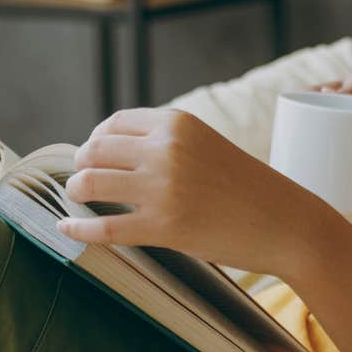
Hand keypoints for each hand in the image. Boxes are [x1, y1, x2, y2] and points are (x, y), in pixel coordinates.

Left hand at [59, 107, 339, 279]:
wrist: (286, 223)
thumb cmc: (248, 188)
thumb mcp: (207, 146)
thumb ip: (167, 143)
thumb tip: (114, 152)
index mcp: (177, 123)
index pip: (114, 123)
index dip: (96, 140)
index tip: (94, 155)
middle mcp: (165, 149)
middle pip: (95, 150)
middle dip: (82, 165)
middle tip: (82, 180)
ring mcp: (162, 188)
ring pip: (90, 184)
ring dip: (76, 192)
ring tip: (78, 200)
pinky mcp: (163, 227)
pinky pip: (103, 228)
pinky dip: (77, 228)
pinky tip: (65, 228)